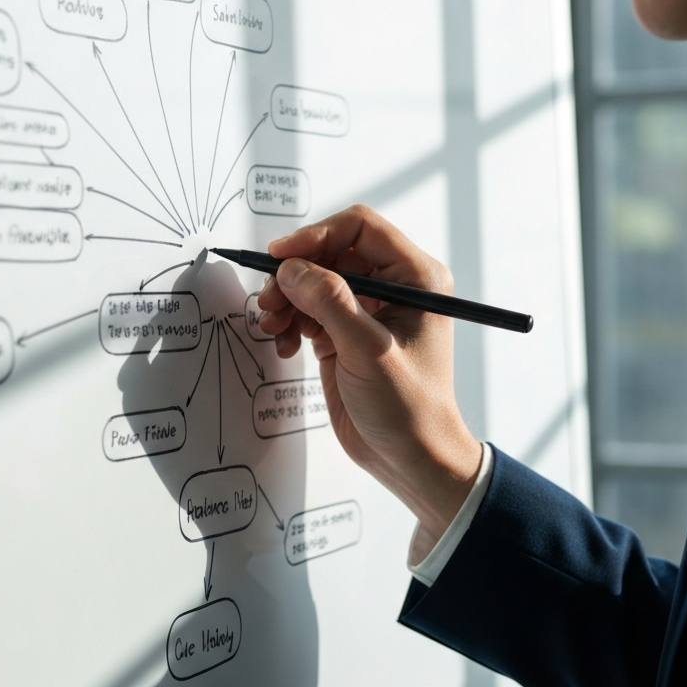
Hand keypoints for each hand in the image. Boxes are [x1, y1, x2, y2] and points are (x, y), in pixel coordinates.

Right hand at [257, 205, 481, 545]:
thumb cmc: (410, 408)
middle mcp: (393, 287)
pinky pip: (308, 311)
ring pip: (314, 282)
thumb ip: (330, 302)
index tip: (281, 256)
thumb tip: (292, 268)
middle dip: (295, 274)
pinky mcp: (345, 334)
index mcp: (416, 278)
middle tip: (270, 299)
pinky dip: (290, 322)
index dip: (316, 236)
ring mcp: (367, 310)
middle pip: (330, 254)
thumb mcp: (369, 350)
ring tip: (273, 326)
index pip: (360, 228)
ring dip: (287, 299)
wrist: (411, 458)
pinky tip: (285, 344)